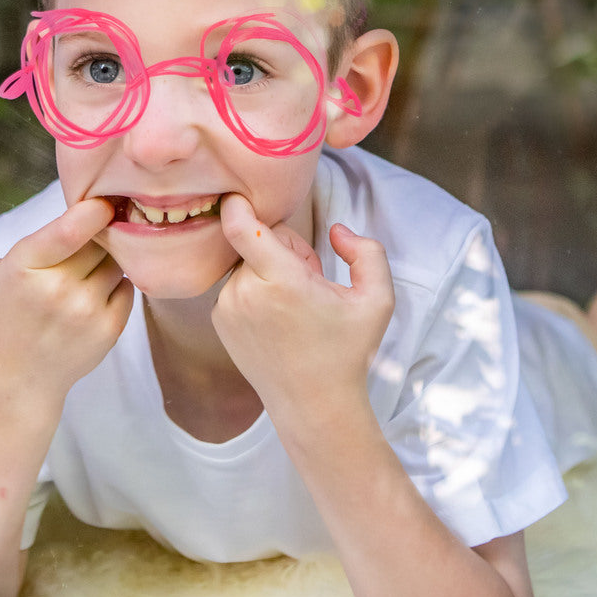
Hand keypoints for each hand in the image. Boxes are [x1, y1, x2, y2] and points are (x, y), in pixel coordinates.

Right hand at [0, 177, 133, 396]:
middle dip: (95, 234)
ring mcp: (86, 313)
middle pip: (98, 240)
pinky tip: (92, 294)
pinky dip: (116, 284)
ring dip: (107, 260)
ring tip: (81, 273)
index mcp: (23, 269)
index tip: (99, 202)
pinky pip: (129, 287)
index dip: (92, 211)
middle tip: (80, 243)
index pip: (69, 230)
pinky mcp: (109, 330)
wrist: (19, 377)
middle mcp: (57, 292)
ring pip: (117, 262)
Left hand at [213, 193, 393, 422]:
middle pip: (257, 241)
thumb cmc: (347, 351)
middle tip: (311, 279)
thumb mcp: (377, 301)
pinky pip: (235, 284)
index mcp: (282, 282)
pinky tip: (277, 317)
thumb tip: (336, 229)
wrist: (313, 404)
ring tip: (295, 304)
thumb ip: (366, 253)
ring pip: (246, 263)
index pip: (243, 228)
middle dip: (283, 249)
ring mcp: (227, 308)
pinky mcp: (219, 320)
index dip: (238, 205)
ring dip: (268, 271)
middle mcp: (245, 292)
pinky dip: (254, 289)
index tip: (238, 192)